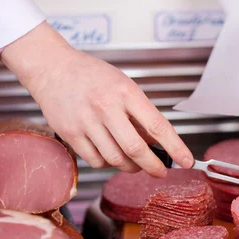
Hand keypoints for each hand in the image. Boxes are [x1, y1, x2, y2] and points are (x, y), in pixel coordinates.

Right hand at [0, 23, 193, 177]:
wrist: (51, 67)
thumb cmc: (91, 76)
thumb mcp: (124, 85)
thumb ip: (140, 113)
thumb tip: (157, 143)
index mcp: (126, 93)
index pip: (157, 126)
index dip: (175, 148)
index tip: (187, 161)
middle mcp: (106, 107)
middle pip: (136, 149)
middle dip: (153, 166)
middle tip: (161, 172)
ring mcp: (86, 122)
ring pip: (116, 159)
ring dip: (131, 167)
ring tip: (136, 163)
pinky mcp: (70, 134)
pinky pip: (96, 161)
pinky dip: (108, 164)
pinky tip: (111, 155)